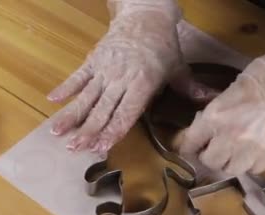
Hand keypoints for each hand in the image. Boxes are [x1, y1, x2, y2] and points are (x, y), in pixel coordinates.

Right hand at [48, 0, 212, 153]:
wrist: (145, 15)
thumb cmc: (163, 46)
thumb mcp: (178, 68)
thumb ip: (191, 88)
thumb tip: (213, 101)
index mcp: (143, 83)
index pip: (127, 113)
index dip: (113, 131)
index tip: (100, 147)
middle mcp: (121, 78)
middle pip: (103, 109)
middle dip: (88, 131)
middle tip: (74, 148)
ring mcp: (105, 69)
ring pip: (87, 96)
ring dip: (72, 116)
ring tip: (57, 133)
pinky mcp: (93, 60)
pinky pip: (77, 76)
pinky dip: (65, 88)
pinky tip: (52, 101)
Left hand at [178, 31, 264, 174]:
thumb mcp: (231, 89)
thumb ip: (215, 110)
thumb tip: (202, 125)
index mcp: (216, 116)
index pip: (190, 142)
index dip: (187, 145)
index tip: (189, 146)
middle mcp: (230, 138)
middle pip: (209, 161)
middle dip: (209, 155)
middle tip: (214, 148)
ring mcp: (251, 151)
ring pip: (230, 169)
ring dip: (230, 162)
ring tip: (234, 152)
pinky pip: (253, 170)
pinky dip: (251, 164)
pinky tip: (253, 152)